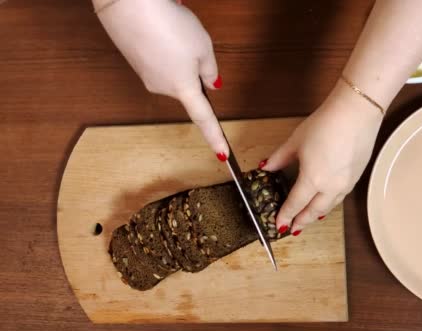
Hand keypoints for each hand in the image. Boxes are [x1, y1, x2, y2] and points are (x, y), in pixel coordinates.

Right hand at [95, 0, 227, 155]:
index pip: (204, 119)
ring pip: (173, 71)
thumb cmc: (169, 26)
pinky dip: (164, 48)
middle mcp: (162, 88)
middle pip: (188, 85)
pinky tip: (161, 31)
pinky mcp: (135, 61)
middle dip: (194, 68)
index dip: (215, 137)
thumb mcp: (203, 47)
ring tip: (174, 32)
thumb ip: (210, 70)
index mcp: (183, 89)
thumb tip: (213, 85)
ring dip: (179, 55)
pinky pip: (158, 60)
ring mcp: (146, 76)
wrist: (128, 6)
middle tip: (193, 43)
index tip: (222, 155)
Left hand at [263, 81, 382, 234]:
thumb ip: (279, 158)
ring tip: (308, 218)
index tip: (279, 225)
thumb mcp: (296, 142)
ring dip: (317, 214)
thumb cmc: (326, 124)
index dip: (286, 216)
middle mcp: (331, 187)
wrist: (356, 112)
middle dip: (302, 221)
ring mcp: (346, 183)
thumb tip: (266, 167)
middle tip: (293, 228)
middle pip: (314, 211)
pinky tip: (326, 201)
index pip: (295, 204)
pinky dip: (330, 203)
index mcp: (313, 180)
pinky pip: (340, 197)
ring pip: (329, 206)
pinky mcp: (356, 177)